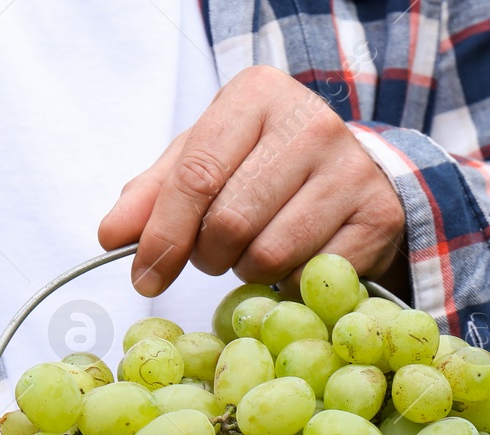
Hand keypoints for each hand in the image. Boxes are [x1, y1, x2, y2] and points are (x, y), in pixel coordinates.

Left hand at [99, 65, 406, 296]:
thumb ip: (153, 195)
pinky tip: (294, 261)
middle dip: (207, 255)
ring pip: (270, 255)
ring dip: (247, 271)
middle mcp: (310, 122)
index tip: (144, 276)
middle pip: (230, 221)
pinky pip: (311, 276)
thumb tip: (110, 237)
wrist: (355, 172)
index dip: (164, 234)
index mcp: (256, 94)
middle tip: (214, 254)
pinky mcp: (378, 216)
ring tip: (255, 250)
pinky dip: (290, 284)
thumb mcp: (205, 161)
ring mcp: (351, 170)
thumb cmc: (264, 164)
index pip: (196, 173)